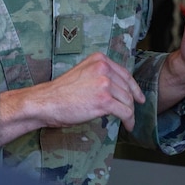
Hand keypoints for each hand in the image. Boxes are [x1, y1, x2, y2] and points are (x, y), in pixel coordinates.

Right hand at [0, 53, 145, 144]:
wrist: (45, 102)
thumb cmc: (60, 92)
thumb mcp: (83, 73)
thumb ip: (100, 75)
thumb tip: (118, 88)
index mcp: (99, 59)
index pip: (124, 74)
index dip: (134, 88)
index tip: (139, 97)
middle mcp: (103, 68)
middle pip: (127, 88)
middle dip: (131, 103)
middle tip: (131, 113)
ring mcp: (104, 84)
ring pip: (128, 101)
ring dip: (129, 113)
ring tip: (127, 122)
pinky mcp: (104, 100)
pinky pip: (125, 112)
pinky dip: (129, 120)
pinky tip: (127, 125)